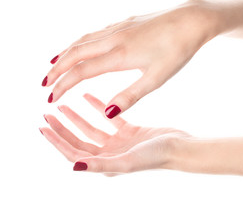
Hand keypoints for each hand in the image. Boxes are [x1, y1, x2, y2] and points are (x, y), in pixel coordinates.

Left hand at [40, 93, 190, 174]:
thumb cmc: (157, 156)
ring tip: (64, 105)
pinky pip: (108, 119)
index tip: (42, 126)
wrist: (179, 147)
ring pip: (91, 129)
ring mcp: (118, 143)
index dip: (56, 140)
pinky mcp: (128, 132)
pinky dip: (97, 108)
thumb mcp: (127, 161)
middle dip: (62, 128)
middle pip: (78, 140)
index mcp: (105, 164)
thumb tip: (74, 166)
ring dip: (77, 118)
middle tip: (48, 112)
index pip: (73, 152)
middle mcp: (108, 155)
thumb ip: (101, 164)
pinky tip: (88, 98)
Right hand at [42, 0, 222, 117]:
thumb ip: (131, 95)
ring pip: (84, 40)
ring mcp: (120, 27)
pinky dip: (82, 41)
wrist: (192, 20)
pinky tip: (85, 45)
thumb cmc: (177, 50)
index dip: (63, 84)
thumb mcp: (156, 78)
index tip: (51, 97)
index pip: (81, 71)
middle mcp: (114, 38)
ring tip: (56, 64)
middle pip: (75, 53)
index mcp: (120, 55)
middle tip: (45, 82)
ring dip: (67, 53)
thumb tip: (107, 113)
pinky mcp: (127, 22)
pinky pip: (96, 32)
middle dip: (57, 69)